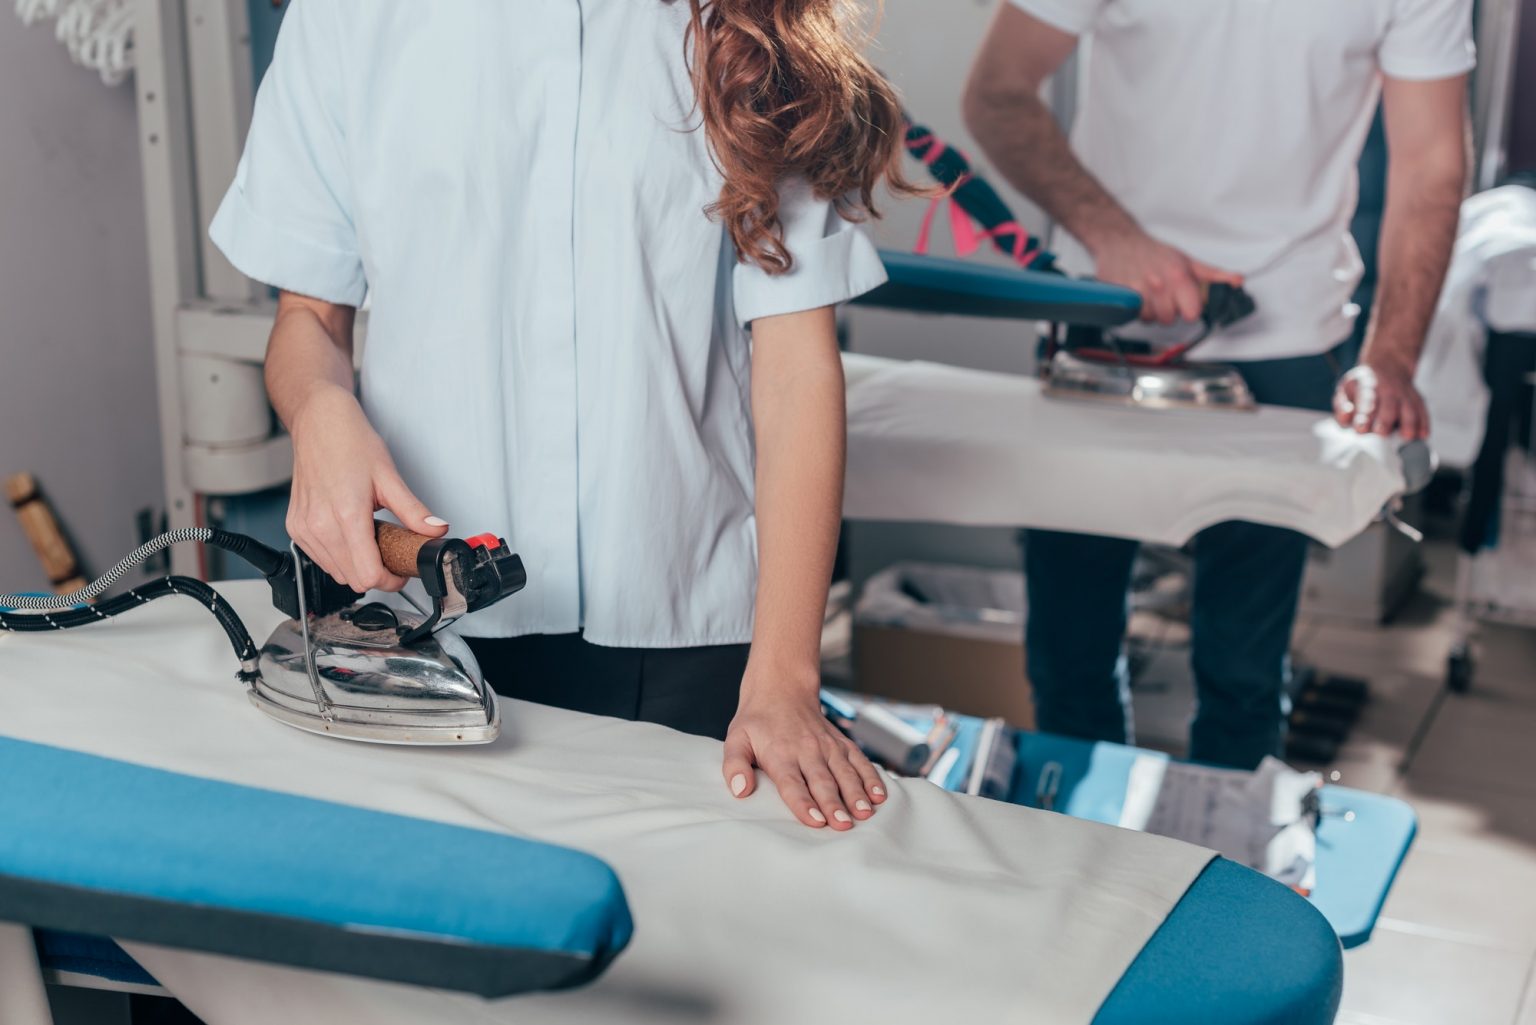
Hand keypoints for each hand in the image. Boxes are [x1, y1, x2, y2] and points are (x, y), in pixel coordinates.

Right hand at [286, 387, 447, 591]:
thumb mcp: (389, 477)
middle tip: (391, 551)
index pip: (369, 575)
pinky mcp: (294, 527)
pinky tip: (349, 533)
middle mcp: (320, 526)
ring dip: (356, 565)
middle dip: (377, 572)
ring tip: (369, 537)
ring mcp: (304, 528)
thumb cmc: (350, 442)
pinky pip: (320, 559)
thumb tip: (435, 529)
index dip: (391, 579)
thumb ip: (413, 511)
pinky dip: (338, 556)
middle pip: (353, 579)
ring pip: (336, 573)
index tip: (401, 569)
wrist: (318, 423)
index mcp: (346, 516)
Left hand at [722, 670, 886, 830]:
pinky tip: (880, 794)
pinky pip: (859, 761)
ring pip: (845, 772)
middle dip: (834, 804)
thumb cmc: (756, 723)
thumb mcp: (736, 740)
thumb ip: (734, 765)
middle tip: (844, 825)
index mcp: (780, 755)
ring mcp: (828, 746)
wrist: (781, 690)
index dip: (803, 803)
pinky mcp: (841, 743)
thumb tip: (740, 790)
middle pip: (822, 781)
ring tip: (866, 813)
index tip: (815, 820)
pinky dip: (871, 777)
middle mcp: (807, 751)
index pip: (792, 783)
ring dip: (856, 794)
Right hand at [1090, 228, 1243, 325]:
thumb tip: (1237, 281)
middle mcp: (1159, 284)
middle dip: (1167, 311)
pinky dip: (1135, 310)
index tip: (1184, 303)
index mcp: (1179, 276)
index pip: (1192, 313)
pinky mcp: (1121, 296)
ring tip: (1148, 294)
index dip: (1188, 310)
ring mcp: (1139, 291)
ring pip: (1150, 320)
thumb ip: (1213, 274)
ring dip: (1150, 311)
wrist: (1120, 243)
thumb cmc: (1154, 253)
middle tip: (1163, 295)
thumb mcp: (1187, 261)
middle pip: (1169, 319)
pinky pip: (1133, 316)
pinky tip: (1136, 296)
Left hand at [1333, 359, 1428, 439]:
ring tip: (1406, 437)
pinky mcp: (1418, 401)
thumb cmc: (1362, 385)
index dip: (1364, 416)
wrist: (1388, 365)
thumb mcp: (1346, 389)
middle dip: (1385, 421)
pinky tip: (1422, 435)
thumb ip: (1341, 405)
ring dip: (1409, 424)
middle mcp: (1389, 390)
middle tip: (1381, 433)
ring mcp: (1406, 395)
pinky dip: (1424, 424)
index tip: (1361, 428)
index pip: (1366, 401)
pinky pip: (1423, 412)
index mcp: (1368, 386)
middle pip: (1389, 408)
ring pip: (1410, 410)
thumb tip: (1348, 416)